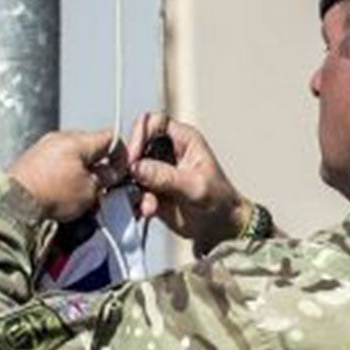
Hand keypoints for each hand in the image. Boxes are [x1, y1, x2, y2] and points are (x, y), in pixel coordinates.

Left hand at [6, 129, 128, 222]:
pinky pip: (54, 164)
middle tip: (101, 187)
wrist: (13, 204)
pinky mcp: (30, 161)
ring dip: (79, 171)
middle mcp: (58, 138)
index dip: (120, 156)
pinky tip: (60, 193)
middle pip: (90, 146)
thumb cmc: (49, 195)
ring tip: (78, 194)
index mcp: (77, 140)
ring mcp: (42, 148)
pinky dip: (62, 175)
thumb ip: (104, 179)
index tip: (120, 173)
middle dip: (98, 165)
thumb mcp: (89, 191)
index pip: (110, 138)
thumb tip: (110, 174)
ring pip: (72, 156)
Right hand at [124, 112, 244, 248]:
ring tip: (148, 207)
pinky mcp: (149, 190)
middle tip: (131, 185)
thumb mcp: (195, 186)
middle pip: (136, 146)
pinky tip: (146, 212)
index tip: (133, 159)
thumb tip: (137, 167)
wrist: (219, 227)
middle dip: (130, 166)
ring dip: (133, 190)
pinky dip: (134, 202)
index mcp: (183, 139)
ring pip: (130, 171)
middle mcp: (166, 150)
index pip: (153, 122)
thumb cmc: (218, 200)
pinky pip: (131, 191)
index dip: (139, 135)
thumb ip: (166, 176)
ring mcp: (156, 171)